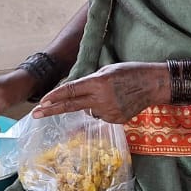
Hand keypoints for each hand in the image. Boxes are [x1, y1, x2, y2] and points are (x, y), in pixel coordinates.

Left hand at [32, 62, 169, 122]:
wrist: (154, 84)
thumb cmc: (130, 72)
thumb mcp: (107, 70)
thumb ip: (89, 82)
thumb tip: (75, 94)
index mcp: (98, 82)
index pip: (70, 90)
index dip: (54, 96)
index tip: (41, 102)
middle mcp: (101, 99)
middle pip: (71, 106)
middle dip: (51, 110)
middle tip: (35, 114)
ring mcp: (109, 112)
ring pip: (89, 111)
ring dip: (92, 104)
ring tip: (111, 94)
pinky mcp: (116, 120)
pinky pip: (102, 116)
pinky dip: (105, 109)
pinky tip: (118, 102)